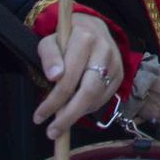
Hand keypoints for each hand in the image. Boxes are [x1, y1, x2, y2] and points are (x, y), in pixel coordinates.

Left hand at [32, 12, 124, 140]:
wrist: (92, 28)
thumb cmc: (66, 38)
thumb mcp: (49, 41)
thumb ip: (49, 57)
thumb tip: (54, 76)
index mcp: (85, 39)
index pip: (69, 78)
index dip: (53, 101)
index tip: (38, 117)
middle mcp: (104, 51)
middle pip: (89, 92)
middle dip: (69, 116)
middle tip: (52, 131)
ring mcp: (115, 63)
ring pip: (97, 98)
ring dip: (77, 113)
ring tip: (61, 119)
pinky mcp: (120, 74)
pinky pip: (104, 98)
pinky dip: (88, 108)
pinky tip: (75, 107)